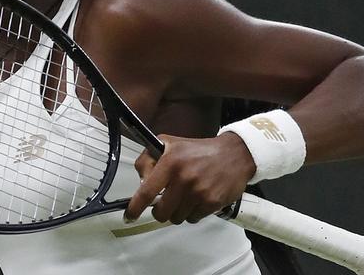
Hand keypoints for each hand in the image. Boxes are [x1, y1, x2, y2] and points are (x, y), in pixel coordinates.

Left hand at [124, 132, 255, 223]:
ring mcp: (199, 192)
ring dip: (177, 211)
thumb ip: (149, 159)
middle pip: (161, 211)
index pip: (146, 191)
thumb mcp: (169, 144)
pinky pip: (193, 219)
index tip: (129, 216)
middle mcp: (184, 178)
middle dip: (160, 210)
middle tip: (164, 202)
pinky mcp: (212, 203)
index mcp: (170, 162)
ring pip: (177, 217)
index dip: (135, 207)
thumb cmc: (199, 150)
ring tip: (185, 196)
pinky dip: (192, 212)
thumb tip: (141, 181)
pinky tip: (197, 199)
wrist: (234, 154)